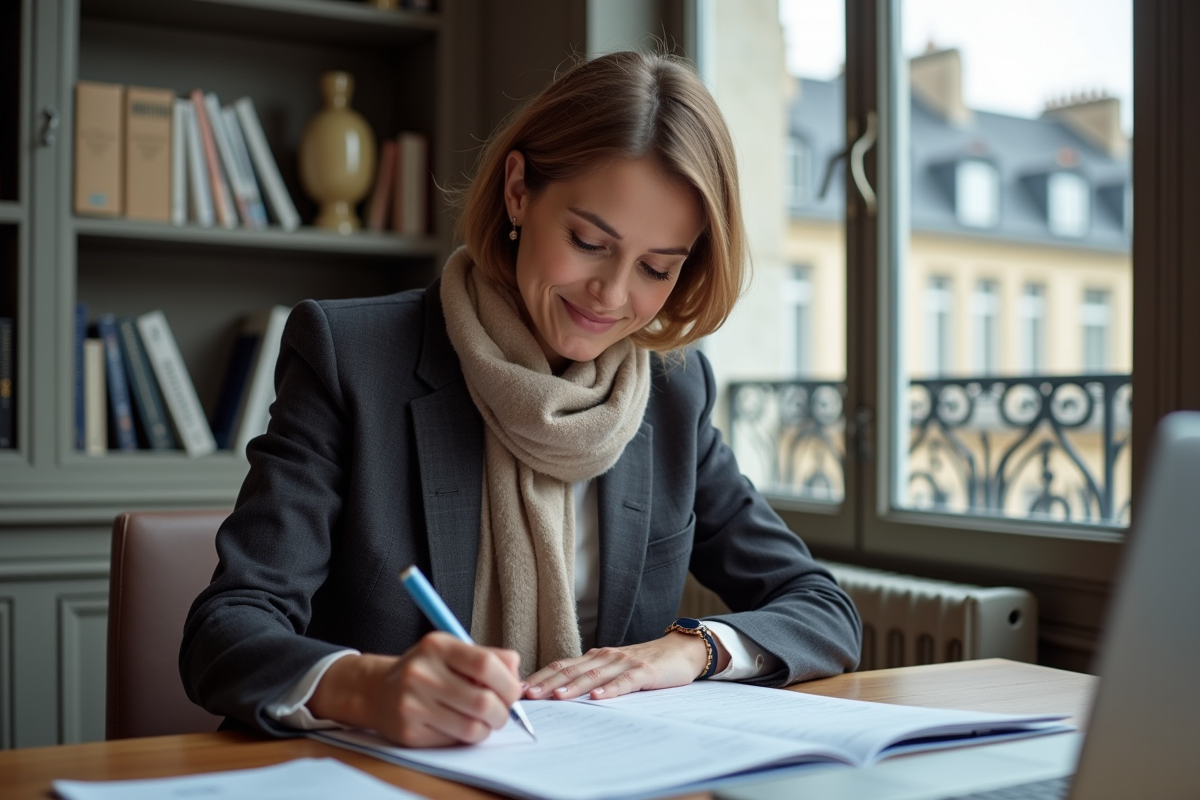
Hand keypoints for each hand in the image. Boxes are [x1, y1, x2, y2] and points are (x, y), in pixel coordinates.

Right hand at [306, 632, 522, 746]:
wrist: (376, 690)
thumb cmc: (427, 669)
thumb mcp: (453, 650)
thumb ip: (489, 658)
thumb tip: (518, 679)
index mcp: (437, 646)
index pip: (486, 665)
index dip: (508, 683)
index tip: (513, 692)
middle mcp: (421, 673)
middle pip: (483, 701)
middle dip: (502, 712)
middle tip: (500, 711)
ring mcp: (412, 704)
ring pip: (472, 728)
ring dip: (486, 728)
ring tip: (482, 720)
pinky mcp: (409, 732)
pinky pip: (454, 741)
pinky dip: (465, 737)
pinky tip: (458, 725)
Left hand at [523, 632, 723, 700]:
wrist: (680, 651)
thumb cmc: (643, 664)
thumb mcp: (612, 669)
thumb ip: (590, 678)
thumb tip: (557, 695)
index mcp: (594, 658)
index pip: (561, 666)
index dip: (539, 677)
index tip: (519, 689)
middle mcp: (605, 657)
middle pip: (571, 670)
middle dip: (547, 683)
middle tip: (526, 695)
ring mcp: (624, 663)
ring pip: (593, 676)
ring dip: (573, 686)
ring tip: (556, 697)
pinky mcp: (644, 672)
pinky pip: (624, 682)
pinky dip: (610, 690)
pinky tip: (597, 698)